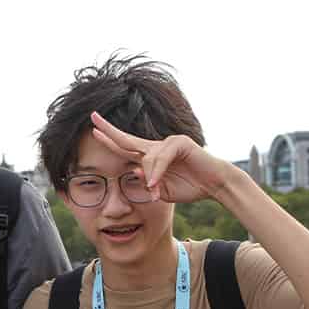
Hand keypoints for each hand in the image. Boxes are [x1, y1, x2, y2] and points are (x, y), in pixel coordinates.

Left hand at [90, 111, 231, 203]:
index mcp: (150, 157)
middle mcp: (156, 147)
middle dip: (109, 130)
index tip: (94, 131)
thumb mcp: (161, 190)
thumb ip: (147, 183)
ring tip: (155, 190)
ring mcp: (168, 142)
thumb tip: (134, 171)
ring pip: (146, 158)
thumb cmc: (190, 187)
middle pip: (127, 139)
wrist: (214, 185)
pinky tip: (155, 183)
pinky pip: (161, 158)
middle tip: (94, 118)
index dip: (109, 139)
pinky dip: (157, 172)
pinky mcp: (180, 143)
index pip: (125, 147)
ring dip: (150, 177)